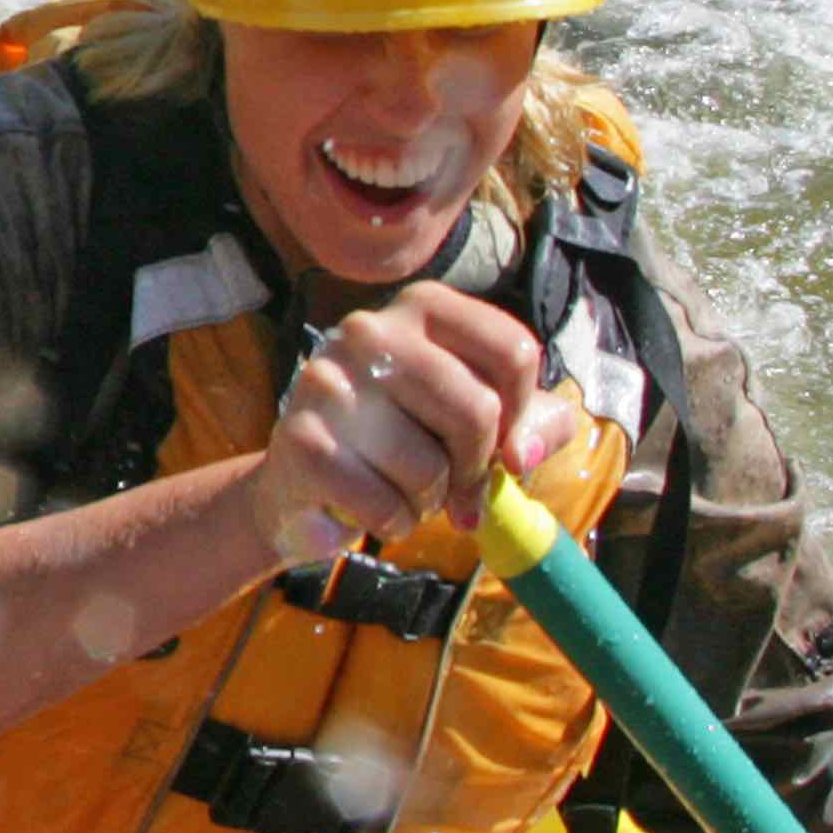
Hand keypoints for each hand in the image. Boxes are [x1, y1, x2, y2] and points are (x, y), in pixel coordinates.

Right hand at [245, 290, 582, 568]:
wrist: (304, 486)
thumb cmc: (404, 442)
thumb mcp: (481, 421)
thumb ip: (534, 425)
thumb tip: (521, 454)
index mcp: (422, 308)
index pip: (512, 351)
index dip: (521, 414)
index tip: (500, 444)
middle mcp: (369, 330)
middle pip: (477, 411)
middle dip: (477, 469)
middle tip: (461, 493)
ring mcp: (327, 382)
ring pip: (428, 466)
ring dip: (429, 502)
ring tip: (406, 494)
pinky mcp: (298, 440)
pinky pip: (383, 502)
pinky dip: (393, 523)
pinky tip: (377, 513)